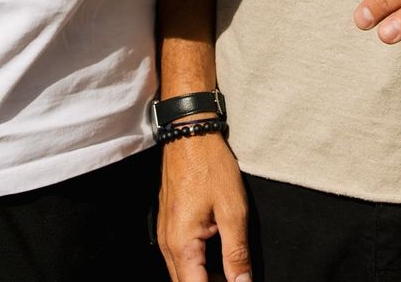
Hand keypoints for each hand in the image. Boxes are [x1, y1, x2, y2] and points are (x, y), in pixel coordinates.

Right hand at [158, 133, 250, 281]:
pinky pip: (178, 257)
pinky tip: (215, 258)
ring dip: (203, 278)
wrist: (189, 133)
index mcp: (182, 244)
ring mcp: (164, 234)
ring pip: (180, 273)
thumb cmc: (210, 165)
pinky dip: (195, 265)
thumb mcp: (232, 210)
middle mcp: (166, 244)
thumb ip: (237, 253)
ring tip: (229, 272)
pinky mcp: (166, 224)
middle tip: (235, 278)